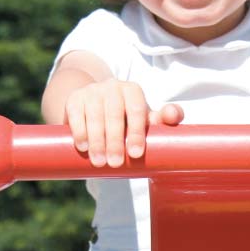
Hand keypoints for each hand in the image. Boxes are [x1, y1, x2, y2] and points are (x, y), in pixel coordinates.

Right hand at [65, 79, 183, 166]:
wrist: (93, 105)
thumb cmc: (126, 118)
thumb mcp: (144, 118)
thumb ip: (163, 118)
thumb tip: (174, 115)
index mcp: (132, 91)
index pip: (136, 110)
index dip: (137, 132)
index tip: (136, 154)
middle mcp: (112, 86)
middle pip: (114, 114)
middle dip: (115, 141)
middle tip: (115, 163)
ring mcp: (92, 91)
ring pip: (94, 116)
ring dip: (97, 141)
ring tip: (99, 162)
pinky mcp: (74, 99)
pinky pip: (76, 114)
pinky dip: (79, 131)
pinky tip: (83, 147)